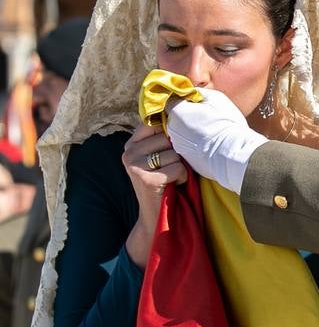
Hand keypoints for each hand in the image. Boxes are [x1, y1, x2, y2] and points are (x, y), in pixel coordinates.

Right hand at [122, 123, 186, 267]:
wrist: (157, 216)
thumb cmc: (166, 181)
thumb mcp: (161, 156)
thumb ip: (164, 136)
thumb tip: (179, 109)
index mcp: (132, 142)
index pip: (157, 123)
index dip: (172, 134)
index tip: (172, 149)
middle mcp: (128, 151)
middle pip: (168, 138)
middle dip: (178, 154)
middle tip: (170, 169)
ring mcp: (133, 165)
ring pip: (174, 153)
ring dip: (181, 168)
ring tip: (171, 178)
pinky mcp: (144, 179)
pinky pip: (177, 168)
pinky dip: (182, 178)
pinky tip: (173, 185)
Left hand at [167, 88, 266, 194]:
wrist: (233, 154)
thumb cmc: (226, 123)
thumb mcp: (215, 98)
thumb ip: (198, 92)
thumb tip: (191, 92)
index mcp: (176, 111)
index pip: (171, 99)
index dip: (185, 99)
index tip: (197, 101)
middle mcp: (171, 129)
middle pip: (176, 117)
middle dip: (187, 115)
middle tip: (206, 116)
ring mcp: (177, 146)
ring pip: (182, 132)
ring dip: (191, 130)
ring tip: (210, 131)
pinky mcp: (185, 159)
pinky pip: (188, 146)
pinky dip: (196, 143)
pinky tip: (210, 143)